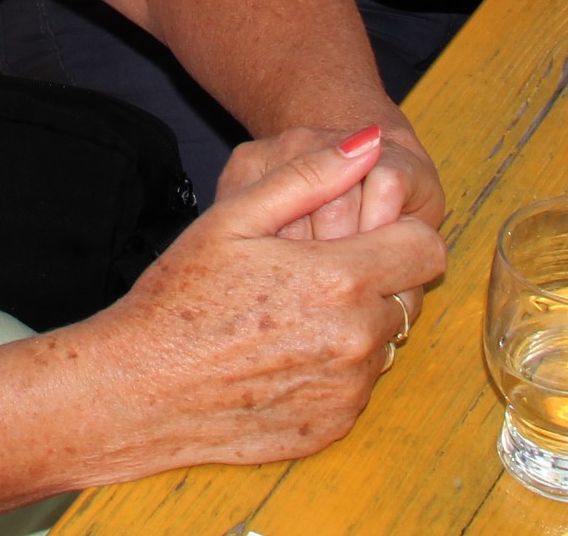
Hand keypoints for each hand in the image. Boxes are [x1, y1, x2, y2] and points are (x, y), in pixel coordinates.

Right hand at [90, 128, 447, 471]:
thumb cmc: (179, 296)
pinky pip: (358, 386)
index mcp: (340, 280)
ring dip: (355, 325)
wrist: (140, 391)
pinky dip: (333, 369)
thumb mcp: (234, 217)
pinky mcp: (334, 425)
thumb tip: (369, 142)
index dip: (399, 232)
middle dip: (376, 278)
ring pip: (384, 342)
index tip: (364, 233)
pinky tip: (279, 357)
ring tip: (288, 317)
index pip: (427, 248)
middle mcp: (358, 341)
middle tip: (312, 274)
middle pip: (409, 295)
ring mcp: (348, 390)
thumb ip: (310, 175)